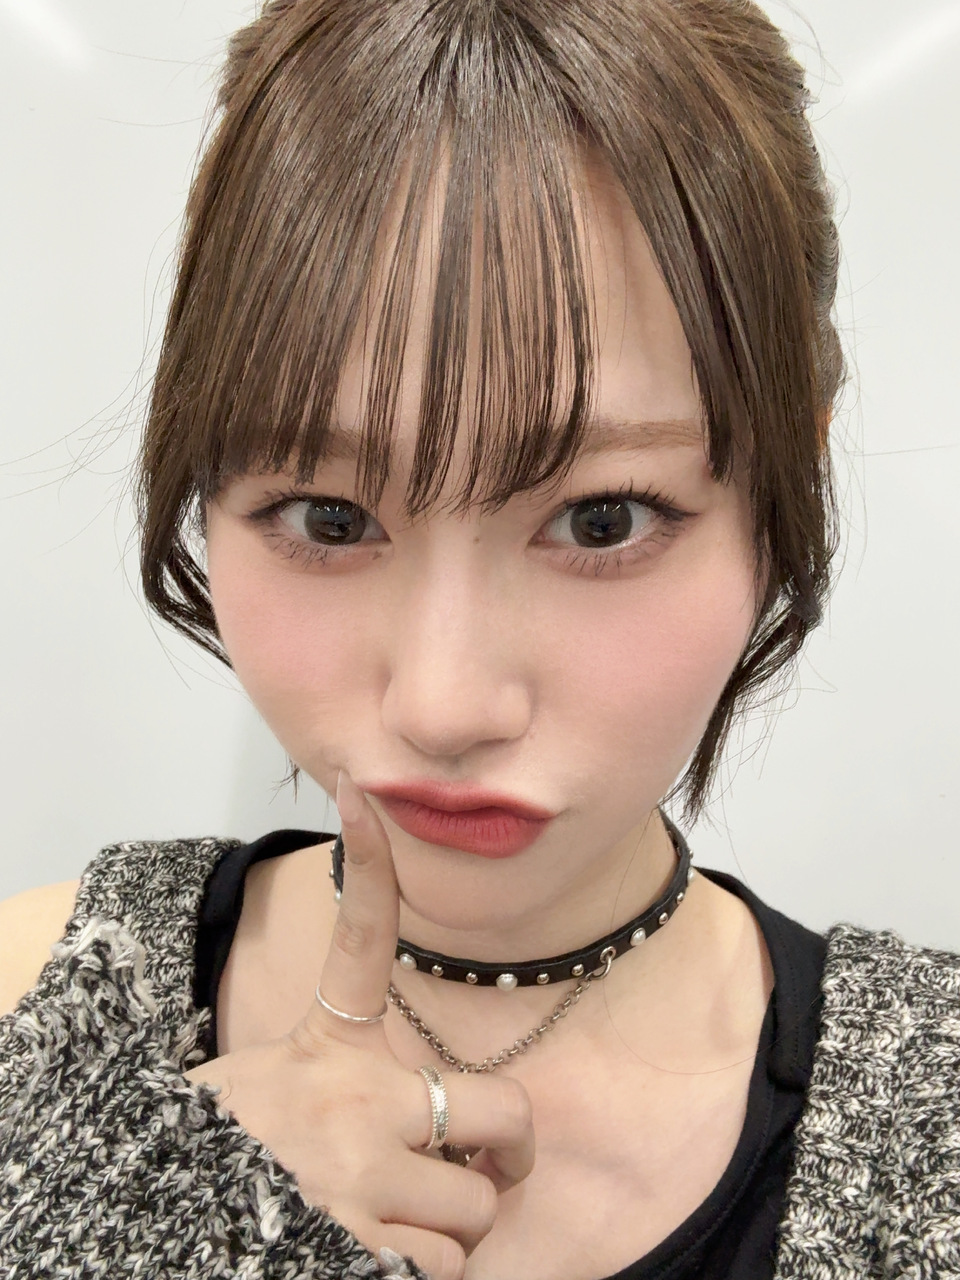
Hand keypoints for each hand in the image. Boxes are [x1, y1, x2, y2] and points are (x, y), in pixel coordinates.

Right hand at [184, 770, 534, 1279]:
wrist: (161, 1212)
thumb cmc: (240, 1154)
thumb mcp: (282, 1082)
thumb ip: (354, 1078)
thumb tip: (439, 1116)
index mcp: (330, 1049)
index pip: (360, 935)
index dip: (369, 859)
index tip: (362, 792)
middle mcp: (358, 1107)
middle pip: (506, 1121)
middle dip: (506, 1156)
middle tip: (486, 1166)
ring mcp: (362, 1185)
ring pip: (476, 1217)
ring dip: (449, 1230)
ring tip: (395, 1219)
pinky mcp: (357, 1256)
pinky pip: (445, 1275)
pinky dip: (422, 1273)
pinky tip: (375, 1254)